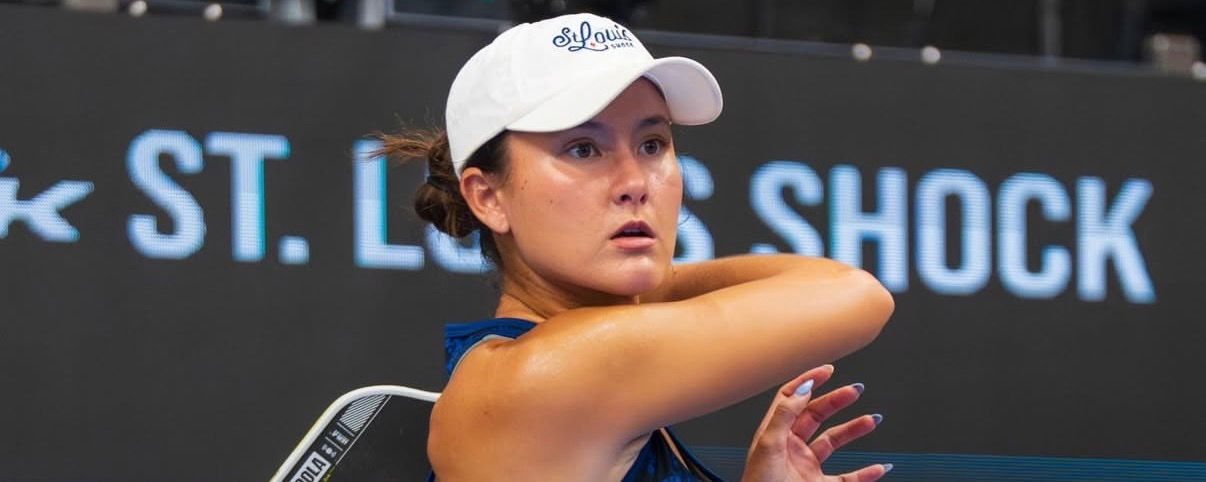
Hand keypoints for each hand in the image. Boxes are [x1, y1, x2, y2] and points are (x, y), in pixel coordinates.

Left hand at [740, 365, 889, 481]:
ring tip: (872, 420)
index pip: (791, 398)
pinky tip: (879, 467)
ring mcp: (806, 467)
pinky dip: (866, 474)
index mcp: (775, 433)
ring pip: (834, 442)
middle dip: (836, 400)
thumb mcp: (768, 445)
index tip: (827, 371)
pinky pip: (848, 478)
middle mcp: (791, 447)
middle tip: (855, 390)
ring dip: (854, 430)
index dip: (808, 381)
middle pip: (816, 415)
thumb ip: (784, 414)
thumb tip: (801, 387)